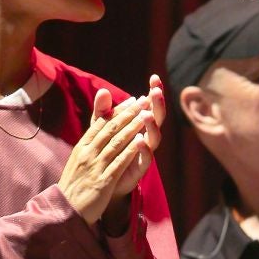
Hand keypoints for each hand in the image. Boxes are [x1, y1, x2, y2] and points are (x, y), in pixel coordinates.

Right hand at [58, 86, 153, 224]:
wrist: (64, 210)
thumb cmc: (74, 186)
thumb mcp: (79, 160)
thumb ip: (90, 144)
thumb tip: (99, 130)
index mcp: (82, 147)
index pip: (102, 123)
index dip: (118, 110)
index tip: (132, 100)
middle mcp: (87, 153)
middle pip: (110, 129)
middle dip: (129, 113)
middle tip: (143, 100)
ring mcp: (94, 166)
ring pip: (116, 142)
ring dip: (132, 127)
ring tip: (146, 114)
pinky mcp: (103, 181)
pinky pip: (118, 163)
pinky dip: (130, 151)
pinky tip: (141, 141)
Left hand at [109, 75, 165, 200]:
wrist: (101, 180)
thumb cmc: (106, 151)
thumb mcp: (102, 129)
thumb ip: (103, 112)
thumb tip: (103, 91)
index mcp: (139, 125)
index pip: (150, 105)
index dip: (154, 92)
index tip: (154, 77)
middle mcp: (146, 137)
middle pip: (156, 118)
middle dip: (158, 104)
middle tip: (156, 91)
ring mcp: (145, 152)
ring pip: (154, 137)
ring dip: (151, 125)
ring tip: (146, 114)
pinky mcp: (139, 168)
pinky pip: (146, 158)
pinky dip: (144, 149)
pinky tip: (139, 140)